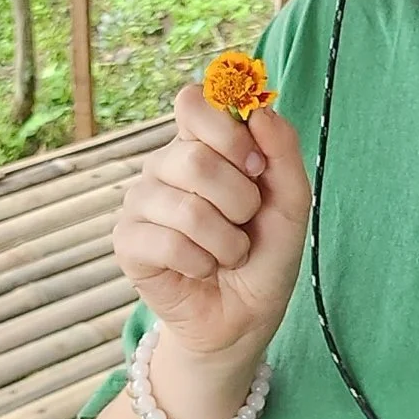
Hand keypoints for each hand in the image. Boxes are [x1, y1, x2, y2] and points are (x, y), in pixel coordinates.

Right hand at [116, 80, 311, 378]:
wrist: (246, 317)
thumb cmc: (265, 254)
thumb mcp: (290, 202)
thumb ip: (282, 152)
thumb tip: (260, 110)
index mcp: (199, 144)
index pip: (192, 102)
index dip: (228, 131)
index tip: (254, 164)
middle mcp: (163, 166)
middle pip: (194, 158)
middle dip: (240, 200)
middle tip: (246, 222)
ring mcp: (140, 203)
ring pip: (187, 208)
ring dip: (227, 242)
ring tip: (229, 254)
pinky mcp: (127, 242)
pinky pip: (169, 244)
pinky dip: (202, 263)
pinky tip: (202, 270)